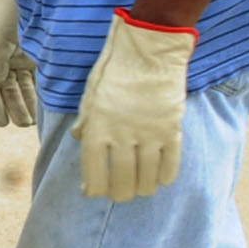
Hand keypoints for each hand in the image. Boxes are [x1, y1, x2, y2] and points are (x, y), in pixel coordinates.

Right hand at [0, 0, 38, 127]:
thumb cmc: (7, 9)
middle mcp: (4, 59)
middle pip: (7, 89)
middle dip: (14, 108)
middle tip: (22, 125)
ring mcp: (22, 56)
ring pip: (24, 86)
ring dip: (27, 103)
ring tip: (33, 121)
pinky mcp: (39, 52)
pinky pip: (38, 76)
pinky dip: (40, 90)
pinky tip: (46, 103)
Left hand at [70, 9, 194, 200]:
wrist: (148, 52)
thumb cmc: (114, 72)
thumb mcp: (90, 96)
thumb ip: (85, 121)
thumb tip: (76, 139)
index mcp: (97, 129)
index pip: (94, 173)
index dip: (94, 189)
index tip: (94, 192)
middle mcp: (121, 136)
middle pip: (121, 181)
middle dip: (119, 194)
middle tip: (120, 195)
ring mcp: (148, 134)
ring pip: (146, 177)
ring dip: (142, 188)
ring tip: (140, 190)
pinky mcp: (172, 129)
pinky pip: (170, 163)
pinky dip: (165, 176)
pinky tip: (160, 181)